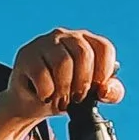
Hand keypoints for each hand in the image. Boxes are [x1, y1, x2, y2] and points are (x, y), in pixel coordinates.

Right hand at [2, 28, 124, 122]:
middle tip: (77, 99)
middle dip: (82, 83)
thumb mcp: (92, 95)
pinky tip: (46, 96)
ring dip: (64, 89)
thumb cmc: (65, 94)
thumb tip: (105, 90)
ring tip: (61, 100)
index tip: (96, 90)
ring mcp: (45, 43)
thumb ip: (111, 92)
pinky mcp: (27, 55)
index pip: (104, 48)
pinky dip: (47, 92)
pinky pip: (42, 73)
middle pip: (84, 54)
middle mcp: (67, 36)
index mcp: (87, 41)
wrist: (32, 103)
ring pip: (63, 62)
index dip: (103, 72)